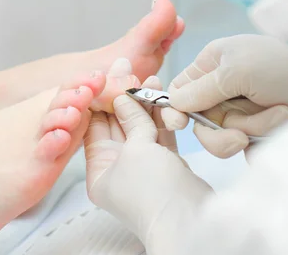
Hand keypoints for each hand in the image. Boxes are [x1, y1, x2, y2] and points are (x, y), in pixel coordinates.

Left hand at [84, 77, 209, 251]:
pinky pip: (159, 134)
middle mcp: (118, 169)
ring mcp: (143, 167)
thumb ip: (131, 119)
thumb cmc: (154, 193)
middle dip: (125, 95)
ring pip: (141, 126)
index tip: (107, 73)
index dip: (101, 97)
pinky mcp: (166, 165)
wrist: (191, 222)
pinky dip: (161, 116)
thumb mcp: (137, 149)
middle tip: (127, 66)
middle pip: (118, 123)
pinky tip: (162, 95)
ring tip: (150, 78)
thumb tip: (123, 96)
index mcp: (100, 171)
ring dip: (146, 102)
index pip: (95, 125)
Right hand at [162, 35, 287, 157]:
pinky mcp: (255, 129)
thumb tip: (173, 102)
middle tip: (240, 136)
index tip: (178, 124)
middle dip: (221, 130)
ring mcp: (239, 109)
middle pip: (199, 119)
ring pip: (221, 135)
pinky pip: (242, 144)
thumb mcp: (235, 71)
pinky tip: (281, 125)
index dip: (176, 107)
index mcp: (213, 62)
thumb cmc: (278, 68)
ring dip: (250, 129)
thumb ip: (201, 88)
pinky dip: (261, 138)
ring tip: (278, 116)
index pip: (181, 88)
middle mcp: (222, 86)